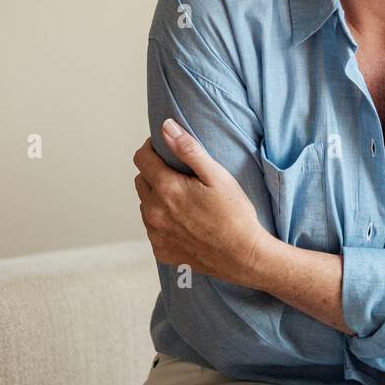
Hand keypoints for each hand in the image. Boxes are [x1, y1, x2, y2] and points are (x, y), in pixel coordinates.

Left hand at [132, 118, 276, 286]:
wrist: (244, 257)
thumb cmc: (235, 214)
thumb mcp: (217, 176)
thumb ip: (188, 150)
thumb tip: (166, 127)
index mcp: (166, 189)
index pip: (141, 159)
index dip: (152, 148)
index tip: (166, 148)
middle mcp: (153, 212)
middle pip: (141, 181)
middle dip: (155, 173)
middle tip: (181, 176)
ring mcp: (155, 234)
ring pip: (145, 205)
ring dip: (158, 198)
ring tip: (185, 201)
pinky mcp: (160, 251)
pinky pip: (153, 229)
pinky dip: (163, 222)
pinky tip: (185, 223)